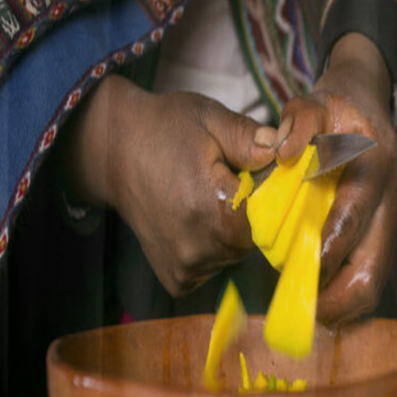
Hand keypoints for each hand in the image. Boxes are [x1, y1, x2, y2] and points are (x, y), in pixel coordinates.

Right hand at [63, 74, 276, 295]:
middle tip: (225, 183)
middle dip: (252, 212)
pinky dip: (213, 248)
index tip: (250, 174)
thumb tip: (282, 150)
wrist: (113, 151)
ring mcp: (186, 267)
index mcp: (212, 209)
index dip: (269, 194)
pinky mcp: (176, 278)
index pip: (272, 215)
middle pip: (256, 238)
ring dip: (232, 230)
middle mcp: (200, 247)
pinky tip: (195, 221)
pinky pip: (214, 268)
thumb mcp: (210, 118)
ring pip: (237, 254)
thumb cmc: (165, 129)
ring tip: (205, 199)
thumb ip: (249, 137)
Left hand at [274, 33, 396, 325]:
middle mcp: (393, 198)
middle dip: (338, 298)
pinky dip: (348, 294)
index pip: (354, 217)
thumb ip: (298, 121)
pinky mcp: (389, 233)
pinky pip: (372, 273)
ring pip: (375, 279)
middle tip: (302, 313)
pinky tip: (321, 300)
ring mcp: (394, 219)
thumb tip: (280, 154)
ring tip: (308, 313)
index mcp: (376, 166)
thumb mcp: (314, 101)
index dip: (329, 250)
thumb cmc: (336, 109)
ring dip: (343, 303)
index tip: (301, 274)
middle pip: (373, 267)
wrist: (371, 107)